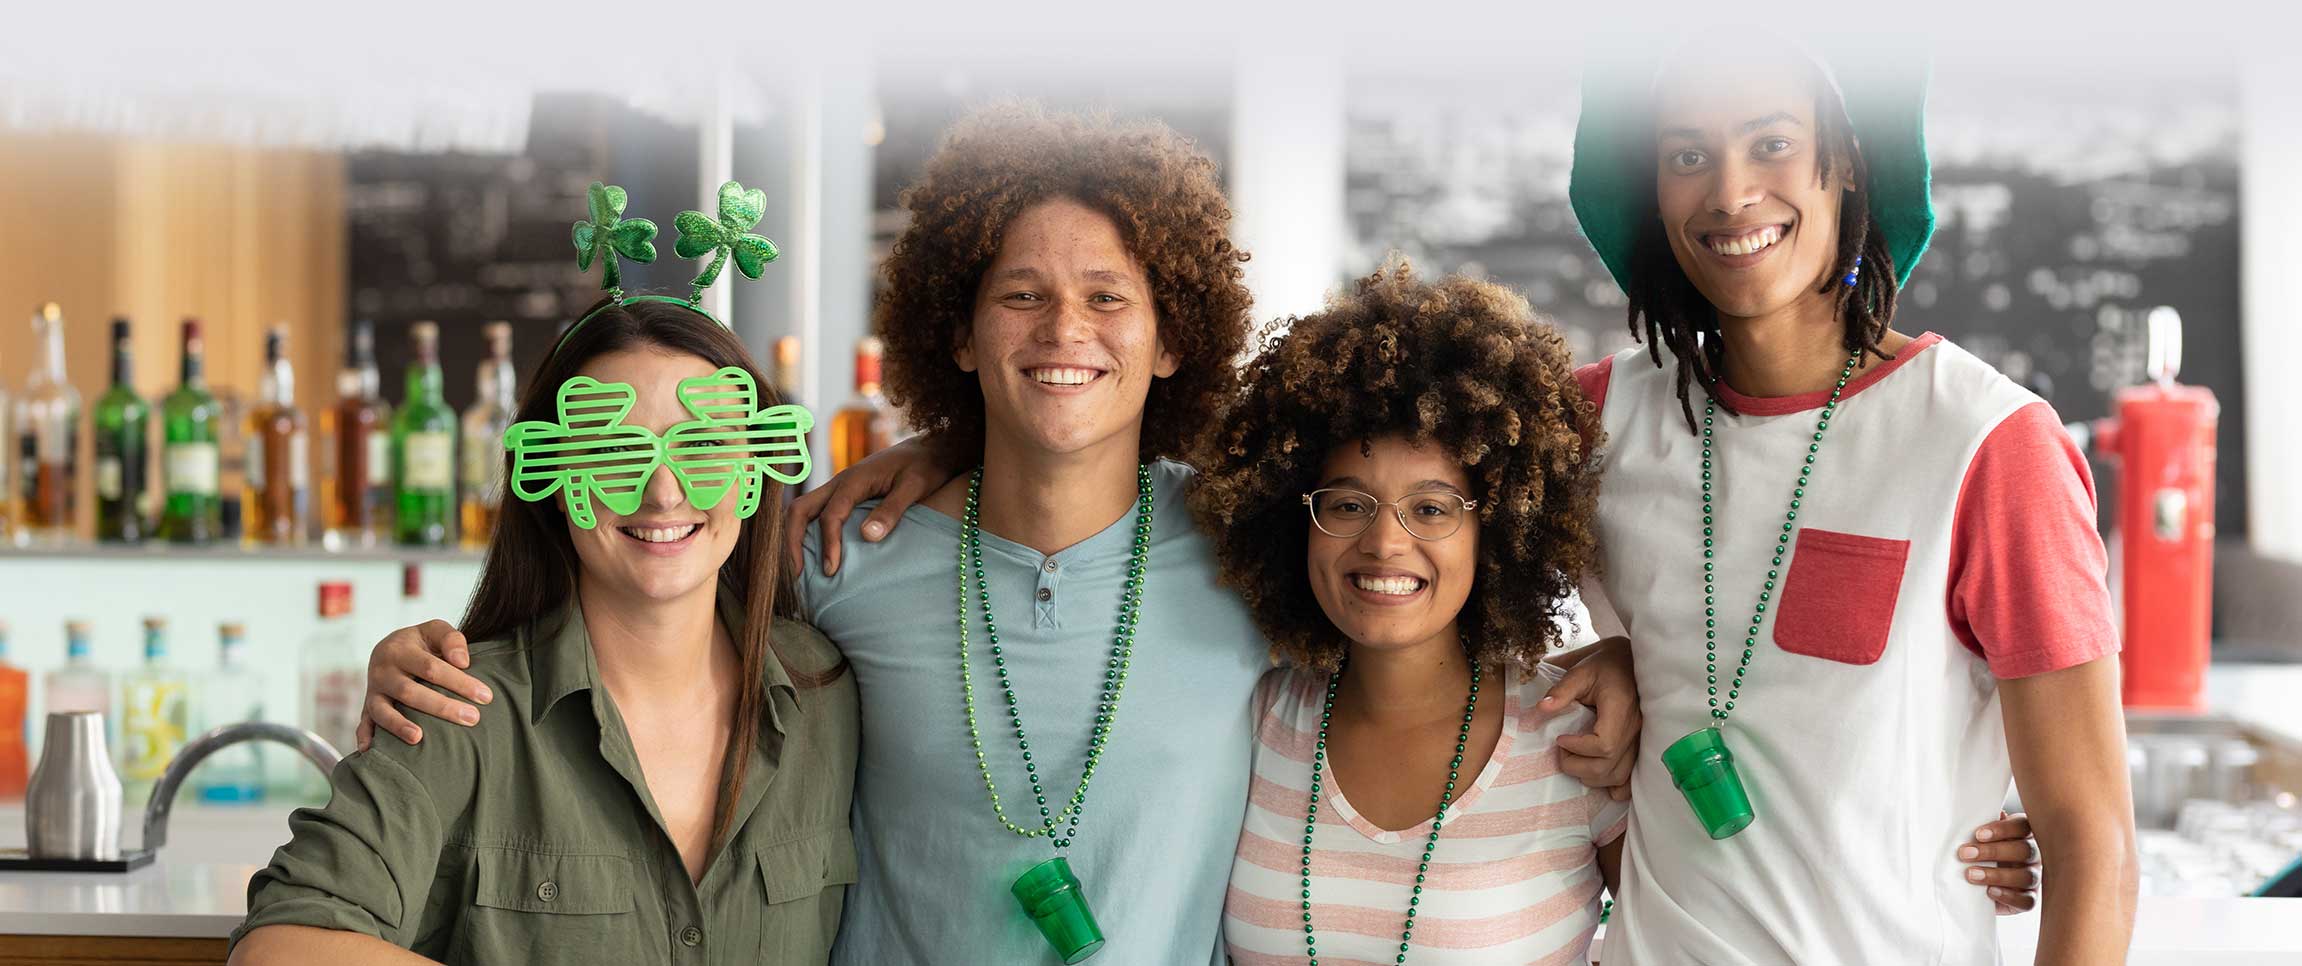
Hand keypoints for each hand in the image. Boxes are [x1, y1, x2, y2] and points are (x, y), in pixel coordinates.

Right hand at [354, 620, 491, 750]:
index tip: (486, 696)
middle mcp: (382, 671)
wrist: (390, 648)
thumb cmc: (422, 642)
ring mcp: (372, 691)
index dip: (459, 682)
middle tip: (472, 718)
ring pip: (383, 710)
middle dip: (442, 707)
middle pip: (410, 692)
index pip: (431, 668)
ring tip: (419, 738)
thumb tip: (463, 662)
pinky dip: (365, 736)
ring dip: (399, 725)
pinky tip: (370, 750)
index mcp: (399, 650)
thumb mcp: (435, 630)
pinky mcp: (367, 706)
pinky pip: (363, 723)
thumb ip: (451, 639)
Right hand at [783, 436, 958, 576]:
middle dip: (793, 541)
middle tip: (798, 575)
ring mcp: (840, 488)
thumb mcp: (914, 487)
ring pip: (804, 511)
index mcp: (855, 480)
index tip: (831, 570)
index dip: (828, 544)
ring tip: (801, 571)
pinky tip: (816, 555)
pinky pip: (817, 513)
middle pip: (800, 509)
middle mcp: (840, 482)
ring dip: (796, 538)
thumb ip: (891, 510)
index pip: (831, 515)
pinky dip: (809, 534)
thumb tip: (867, 536)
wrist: (930, 448)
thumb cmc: (925, 466)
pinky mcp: (845, 495)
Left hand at [1535, 635, 1640, 799]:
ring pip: (1618, 776)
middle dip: (1578, 765)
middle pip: (1609, 766)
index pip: (1604, 745)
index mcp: (1621, 710)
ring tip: (1574, 758)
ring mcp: (1639, 741)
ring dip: (1591, 775)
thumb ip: (1562, 690)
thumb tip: (1542, 708)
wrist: (1630, 663)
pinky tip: (1596, 776)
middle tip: (1561, 750)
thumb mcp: (1581, 670)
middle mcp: (1634, 730)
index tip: (1560, 738)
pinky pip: (1630, 777)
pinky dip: (1613, 784)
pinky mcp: (1638, 747)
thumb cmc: (1605, 665)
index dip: (1578, 748)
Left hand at [1960, 811, 2041, 914]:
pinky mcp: (2030, 899)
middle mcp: (2034, 855)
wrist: (1984, 886)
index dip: (2002, 830)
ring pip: (2026, 876)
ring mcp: (2035, 878)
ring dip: (1997, 875)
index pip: (2022, 826)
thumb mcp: (1982, 839)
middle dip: (1993, 851)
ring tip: (1971, 874)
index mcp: (2025, 834)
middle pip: (2024, 850)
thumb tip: (1978, 813)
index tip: (1978, 834)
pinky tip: (1990, 892)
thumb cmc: (1985, 854)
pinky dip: (2009, 896)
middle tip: (1966, 853)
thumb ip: (1984, 829)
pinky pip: (2027, 900)